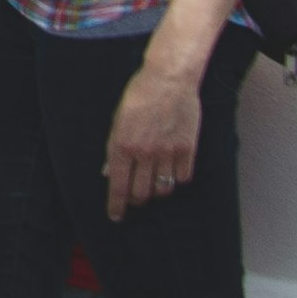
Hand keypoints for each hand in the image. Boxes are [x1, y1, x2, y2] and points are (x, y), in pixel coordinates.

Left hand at [102, 55, 203, 218]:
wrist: (167, 80)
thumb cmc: (137, 96)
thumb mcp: (116, 120)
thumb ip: (113, 149)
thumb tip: (108, 173)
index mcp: (123, 146)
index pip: (118, 187)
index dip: (116, 206)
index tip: (115, 217)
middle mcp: (145, 154)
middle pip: (141, 194)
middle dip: (136, 200)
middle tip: (134, 197)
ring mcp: (168, 153)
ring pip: (163, 190)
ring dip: (155, 191)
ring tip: (151, 183)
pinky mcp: (187, 150)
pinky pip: (182, 178)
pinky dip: (176, 179)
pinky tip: (171, 171)